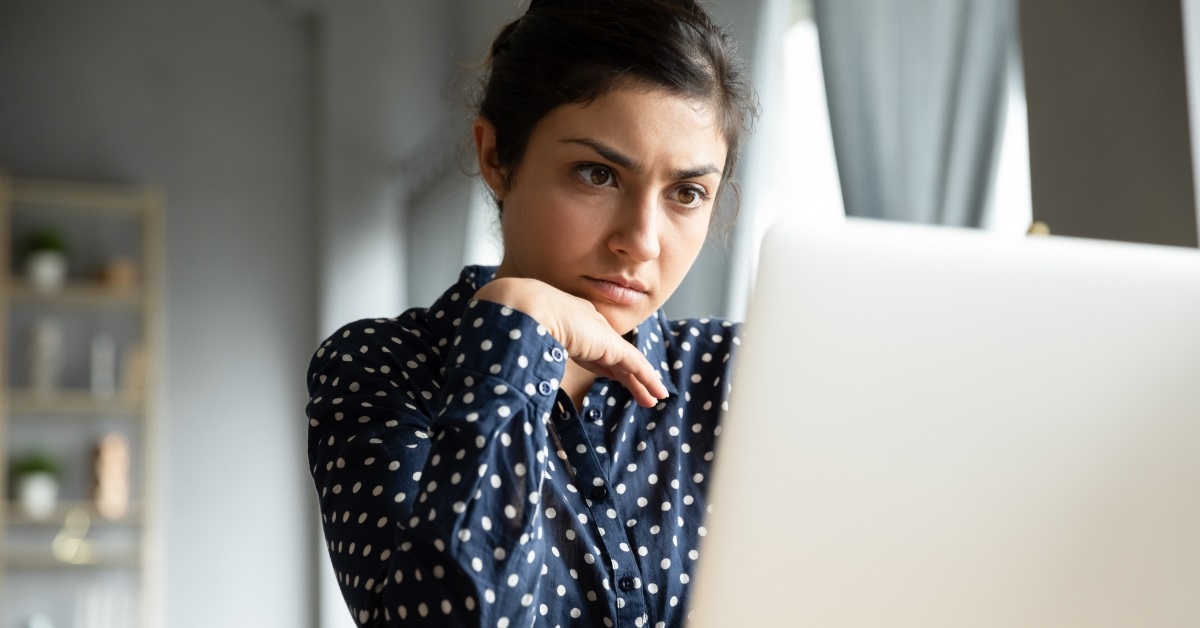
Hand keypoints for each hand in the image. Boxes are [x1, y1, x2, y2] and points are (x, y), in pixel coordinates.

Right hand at [474, 277, 667, 406]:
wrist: (522, 308)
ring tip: (654, 398)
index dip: (604, 362)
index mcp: (568, 319)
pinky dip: (648, 379)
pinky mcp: (610, 345)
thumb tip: (513, 372)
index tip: (611, 375)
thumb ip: (529, 352)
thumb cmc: (514, 323)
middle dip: (626, 373)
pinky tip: (657, 393)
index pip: (591, 344)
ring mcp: (600, 334)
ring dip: (642, 382)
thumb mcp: (525, 339)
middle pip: (613, 354)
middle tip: (639, 389)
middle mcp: (587, 323)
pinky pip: (635, 365)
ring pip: (628, 362)